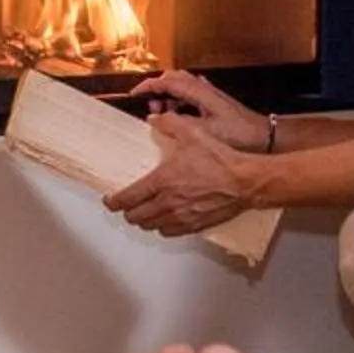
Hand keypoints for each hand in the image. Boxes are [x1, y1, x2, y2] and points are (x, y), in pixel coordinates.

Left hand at [108, 111, 253, 236]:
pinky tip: (164, 222)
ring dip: (144, 221)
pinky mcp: (195, 224)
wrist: (244, 180)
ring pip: (151, 227)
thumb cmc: (220, 159)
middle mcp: (168, 202)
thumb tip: (155, 120)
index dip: (113, 202)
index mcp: (162, 181)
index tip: (109, 201)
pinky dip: (163, 228)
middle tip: (126, 207)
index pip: (128, 198)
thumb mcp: (192, 133)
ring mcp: (181, 216)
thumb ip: (169, 124)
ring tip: (143, 214)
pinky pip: (170, 232)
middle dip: (128, 212)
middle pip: (136, 216)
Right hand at [129, 69, 269, 152]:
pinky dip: (179, 101)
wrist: (264, 137)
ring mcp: (210, 95)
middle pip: (174, 78)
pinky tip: (179, 113)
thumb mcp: (205, 131)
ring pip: (182, 86)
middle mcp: (205, 89)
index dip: (149, 86)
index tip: (136, 93)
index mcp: (200, 92)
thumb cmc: (241, 134)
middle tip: (148, 103)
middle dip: (157, 88)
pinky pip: (190, 95)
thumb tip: (156, 116)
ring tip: (162, 111)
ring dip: (168, 96)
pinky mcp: (214, 103)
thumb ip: (178, 122)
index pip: (168, 81)